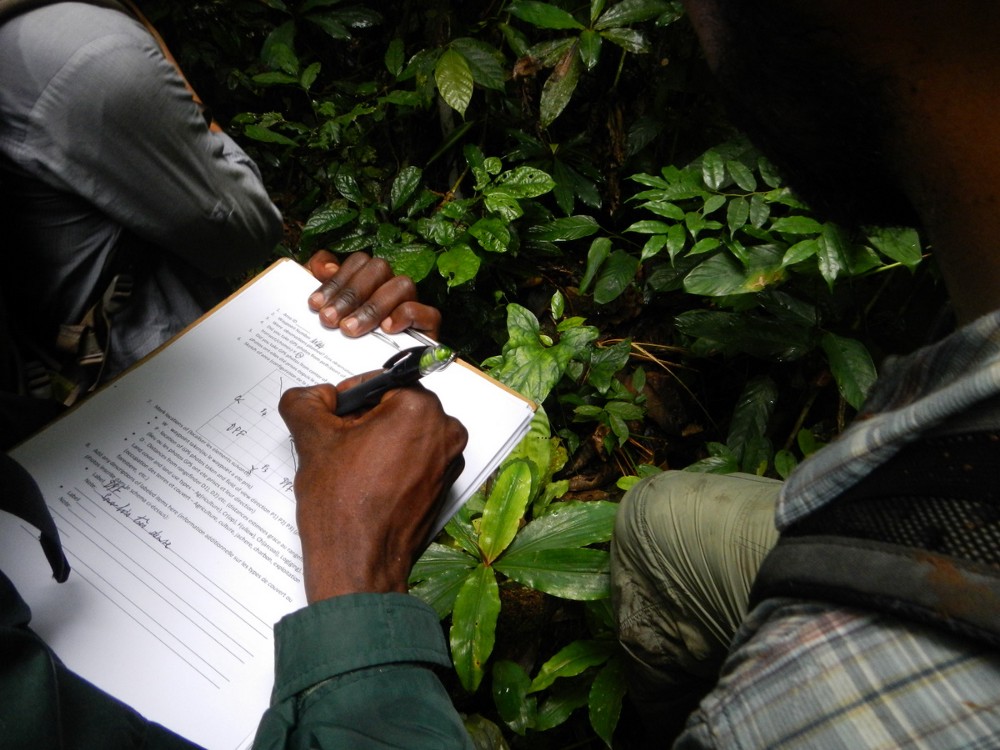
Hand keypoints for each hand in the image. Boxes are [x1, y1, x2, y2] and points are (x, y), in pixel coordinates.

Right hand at [279, 377, 466, 602]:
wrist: (359, 565)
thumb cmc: (344, 508)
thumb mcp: (313, 439)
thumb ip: (306, 401)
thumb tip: (313, 396)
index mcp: (419, 409)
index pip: (377, 382)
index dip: (347, 400)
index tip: (333, 419)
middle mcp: (445, 431)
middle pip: (393, 408)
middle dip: (363, 422)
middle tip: (339, 449)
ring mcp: (449, 460)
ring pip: (404, 434)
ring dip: (377, 443)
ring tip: (352, 470)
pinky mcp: (445, 485)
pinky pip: (415, 459)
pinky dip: (392, 464)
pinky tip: (369, 484)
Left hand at [305, 251, 441, 338]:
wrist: (374, 389)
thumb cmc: (349, 349)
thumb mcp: (330, 318)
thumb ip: (324, 289)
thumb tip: (324, 268)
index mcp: (369, 281)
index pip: (358, 262)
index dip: (336, 280)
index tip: (316, 304)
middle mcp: (391, 288)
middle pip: (378, 268)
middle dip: (350, 294)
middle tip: (330, 320)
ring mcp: (412, 305)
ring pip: (402, 285)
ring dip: (373, 307)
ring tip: (350, 329)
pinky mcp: (429, 327)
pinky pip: (428, 312)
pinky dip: (406, 315)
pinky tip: (387, 328)